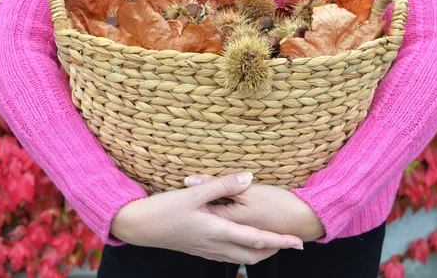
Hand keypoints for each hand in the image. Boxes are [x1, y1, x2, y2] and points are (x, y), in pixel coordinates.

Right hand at [110, 173, 303, 264]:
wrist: (139, 227)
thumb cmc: (164, 210)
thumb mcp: (193, 192)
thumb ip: (222, 185)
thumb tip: (248, 177)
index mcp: (218, 231)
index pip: (256, 240)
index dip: (279, 241)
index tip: (297, 242)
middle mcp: (215, 245)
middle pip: (252, 255)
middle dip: (272, 251)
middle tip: (287, 242)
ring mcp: (206, 250)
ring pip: (240, 258)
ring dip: (258, 252)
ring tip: (270, 241)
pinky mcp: (198, 249)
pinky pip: (227, 256)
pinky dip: (242, 251)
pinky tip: (239, 240)